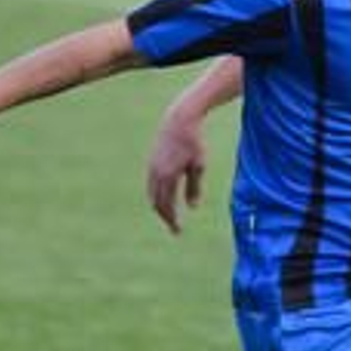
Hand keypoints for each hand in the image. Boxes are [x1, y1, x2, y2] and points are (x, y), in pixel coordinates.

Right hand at [146, 113, 206, 234]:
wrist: (179, 119)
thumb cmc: (193, 142)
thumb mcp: (198, 166)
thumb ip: (194, 188)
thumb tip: (192, 207)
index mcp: (167, 177)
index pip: (167, 206)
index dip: (172, 220)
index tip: (178, 231)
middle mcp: (155, 174)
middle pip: (157, 203)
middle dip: (166, 217)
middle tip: (175, 228)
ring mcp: (151, 167)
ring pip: (152, 194)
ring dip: (160, 206)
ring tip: (170, 215)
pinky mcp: (152, 161)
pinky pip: (152, 184)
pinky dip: (157, 194)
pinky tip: (166, 197)